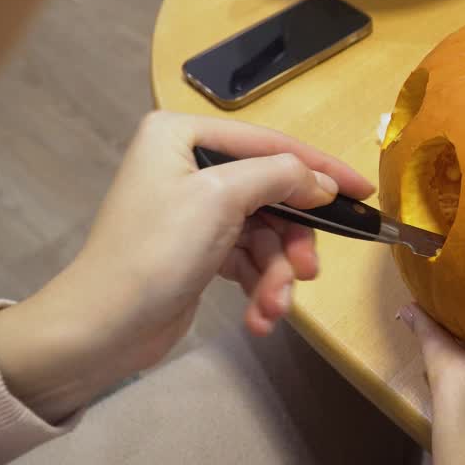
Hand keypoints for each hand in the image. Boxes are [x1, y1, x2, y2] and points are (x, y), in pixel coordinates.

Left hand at [0, 111, 373, 421]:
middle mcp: (188, 163)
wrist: (100, 330)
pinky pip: (249, 258)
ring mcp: (194, 208)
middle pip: (273, 194)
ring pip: (266, 233)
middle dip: (292, 241)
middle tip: (307, 273)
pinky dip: (259, 286)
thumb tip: (323, 183)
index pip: (270, 143)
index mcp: (183, 134)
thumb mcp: (221, 199)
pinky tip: (258, 317)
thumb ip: (280, 177)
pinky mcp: (199, 249)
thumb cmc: (154, 252)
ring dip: (276, 273)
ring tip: (273, 306)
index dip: (321, 168)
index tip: (364, 190)